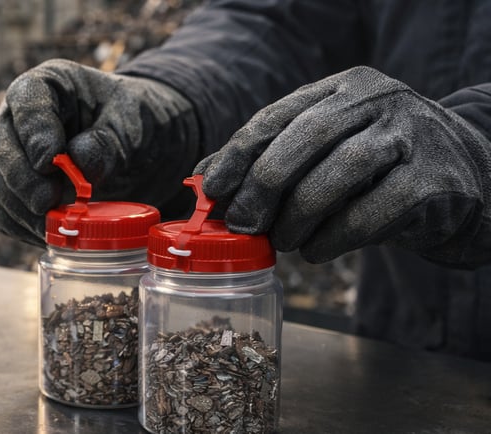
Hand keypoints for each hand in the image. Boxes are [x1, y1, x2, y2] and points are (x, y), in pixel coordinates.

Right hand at [0, 59, 199, 245]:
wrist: (132, 146)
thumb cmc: (130, 123)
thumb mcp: (132, 123)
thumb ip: (108, 141)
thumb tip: (78, 165)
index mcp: (47, 85)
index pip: (26, 101)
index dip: (33, 133)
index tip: (49, 162)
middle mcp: (16, 117)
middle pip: (0, 144)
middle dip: (22, 178)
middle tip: (48, 202)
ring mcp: (6, 153)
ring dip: (19, 208)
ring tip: (53, 225)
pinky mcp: (7, 187)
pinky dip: (19, 225)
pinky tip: (47, 235)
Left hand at [196, 66, 490, 265]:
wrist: (467, 178)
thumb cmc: (376, 169)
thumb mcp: (325, 151)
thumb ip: (269, 160)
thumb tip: (202, 183)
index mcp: (342, 87)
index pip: (277, 115)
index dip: (238, 154)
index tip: (213, 191)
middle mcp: (379, 101)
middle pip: (305, 137)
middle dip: (263, 186)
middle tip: (242, 224)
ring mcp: (411, 136)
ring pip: (338, 173)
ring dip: (298, 216)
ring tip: (283, 241)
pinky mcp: (433, 181)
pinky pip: (370, 213)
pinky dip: (332, 238)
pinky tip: (316, 251)